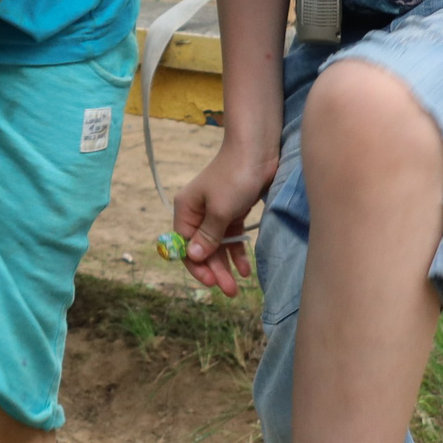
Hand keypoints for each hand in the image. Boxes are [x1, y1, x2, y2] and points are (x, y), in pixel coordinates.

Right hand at [170, 137, 277, 297]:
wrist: (257, 151)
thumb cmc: (234, 178)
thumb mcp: (220, 210)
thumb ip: (208, 236)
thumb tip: (193, 256)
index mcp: (186, 209)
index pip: (184, 245)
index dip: (197, 266)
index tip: (211, 283)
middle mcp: (198, 212)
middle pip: (202, 248)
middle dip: (214, 270)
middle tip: (230, 291)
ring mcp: (215, 211)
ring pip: (218, 245)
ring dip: (226, 265)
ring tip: (237, 286)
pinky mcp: (233, 210)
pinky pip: (231, 236)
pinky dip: (237, 252)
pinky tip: (245, 268)